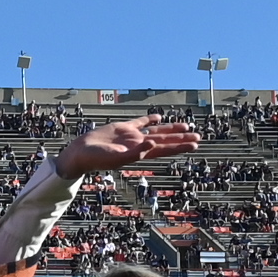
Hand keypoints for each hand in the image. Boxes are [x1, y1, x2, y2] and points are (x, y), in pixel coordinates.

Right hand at [56, 115, 200, 176]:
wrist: (80, 153)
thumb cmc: (96, 159)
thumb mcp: (116, 157)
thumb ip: (136, 151)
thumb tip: (155, 143)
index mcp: (140, 152)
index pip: (165, 149)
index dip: (180, 146)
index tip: (195, 144)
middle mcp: (139, 145)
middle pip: (165, 141)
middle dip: (181, 139)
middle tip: (197, 136)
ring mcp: (132, 136)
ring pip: (156, 131)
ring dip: (171, 130)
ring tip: (186, 127)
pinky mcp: (123, 128)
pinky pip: (140, 122)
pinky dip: (150, 120)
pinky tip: (159, 118)